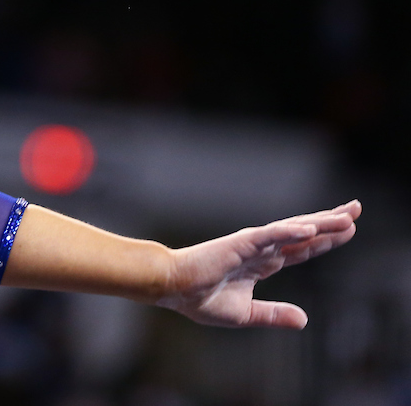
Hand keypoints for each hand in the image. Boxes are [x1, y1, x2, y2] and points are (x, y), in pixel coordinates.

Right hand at [157, 200, 360, 328]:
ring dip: (321, 223)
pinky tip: (311, 229)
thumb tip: (305, 320)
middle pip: (304, 232)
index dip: (325, 240)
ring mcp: (253, 243)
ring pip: (293, 230)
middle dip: (331, 222)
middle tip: (356, 209)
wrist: (173, 288)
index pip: (301, 249)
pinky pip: (271, 235)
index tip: (347, 229)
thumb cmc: (200, 298)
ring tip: (348, 216)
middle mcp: (262, 249)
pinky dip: (291, 231)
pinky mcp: (241, 243)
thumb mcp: (247, 313)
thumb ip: (274, 314)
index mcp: (262, 264)